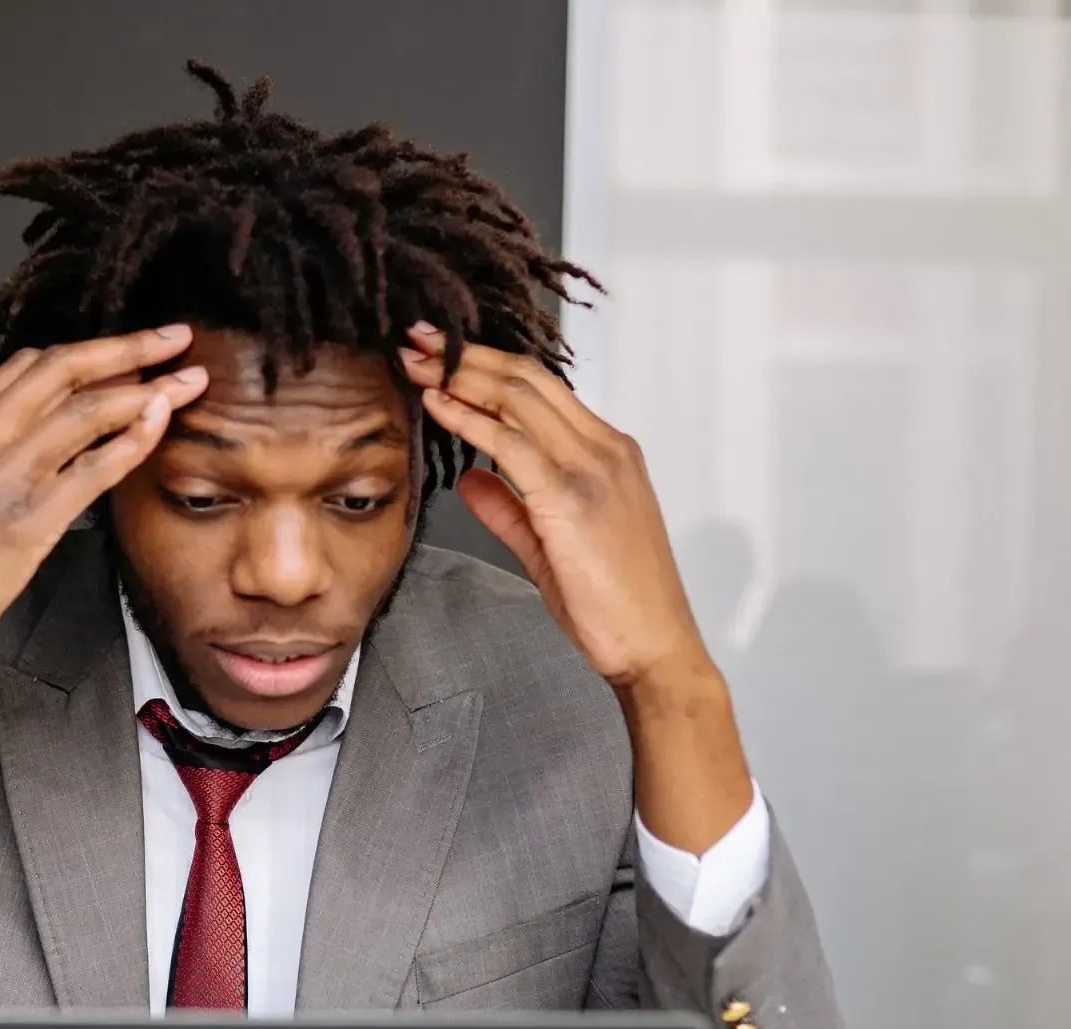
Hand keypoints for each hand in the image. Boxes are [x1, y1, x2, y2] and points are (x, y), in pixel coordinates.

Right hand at [0, 326, 207, 684]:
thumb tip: (42, 431)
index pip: (28, 366)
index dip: (88, 351)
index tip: (130, 350)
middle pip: (61, 371)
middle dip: (128, 348)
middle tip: (175, 339)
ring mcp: (0, 480)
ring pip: (83, 412)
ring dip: (147, 390)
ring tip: (189, 381)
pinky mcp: (25, 525)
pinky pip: (92, 470)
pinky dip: (133, 442)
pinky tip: (160, 426)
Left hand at [402, 323, 751, 851]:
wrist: (654, 649)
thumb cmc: (614, 606)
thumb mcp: (550, 547)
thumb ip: (508, 507)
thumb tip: (469, 478)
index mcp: (609, 452)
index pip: (542, 388)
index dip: (488, 365)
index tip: (443, 353)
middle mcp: (606, 449)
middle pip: (529, 378)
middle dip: (468, 354)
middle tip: (418, 337)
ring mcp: (593, 469)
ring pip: (520, 398)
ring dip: (461, 374)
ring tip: (416, 359)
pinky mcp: (572, 497)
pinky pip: (511, 443)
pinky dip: (468, 418)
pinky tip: (436, 405)